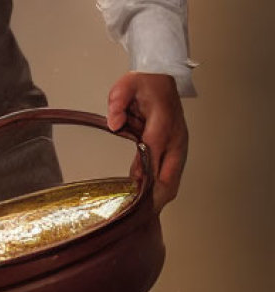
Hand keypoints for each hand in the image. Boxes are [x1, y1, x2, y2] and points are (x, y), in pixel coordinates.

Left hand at [107, 72, 187, 211]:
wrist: (161, 75)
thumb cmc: (144, 82)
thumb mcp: (125, 86)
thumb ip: (118, 104)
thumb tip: (114, 124)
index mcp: (163, 126)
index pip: (155, 159)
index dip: (145, 180)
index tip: (136, 197)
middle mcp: (175, 139)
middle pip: (171, 178)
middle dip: (157, 199)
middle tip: (141, 216)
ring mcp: (177, 145)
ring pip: (173, 179)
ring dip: (159, 196)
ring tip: (143, 214)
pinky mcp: (174, 147)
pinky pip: (169, 172)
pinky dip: (159, 186)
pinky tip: (145, 196)